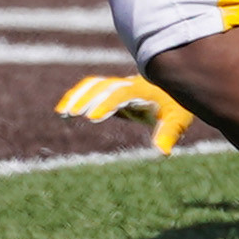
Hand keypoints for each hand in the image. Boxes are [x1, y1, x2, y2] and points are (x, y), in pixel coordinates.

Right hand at [56, 74, 195, 152]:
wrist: (175, 85)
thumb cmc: (176, 105)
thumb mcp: (177, 119)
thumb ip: (168, 133)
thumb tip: (162, 152)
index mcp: (142, 91)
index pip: (121, 95)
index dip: (106, 105)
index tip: (92, 118)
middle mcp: (127, 85)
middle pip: (102, 88)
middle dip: (86, 100)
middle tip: (70, 114)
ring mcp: (118, 86)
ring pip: (93, 86)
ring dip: (76, 97)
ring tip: (62, 114)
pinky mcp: (111, 91)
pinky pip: (90, 90)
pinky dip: (76, 97)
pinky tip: (64, 112)